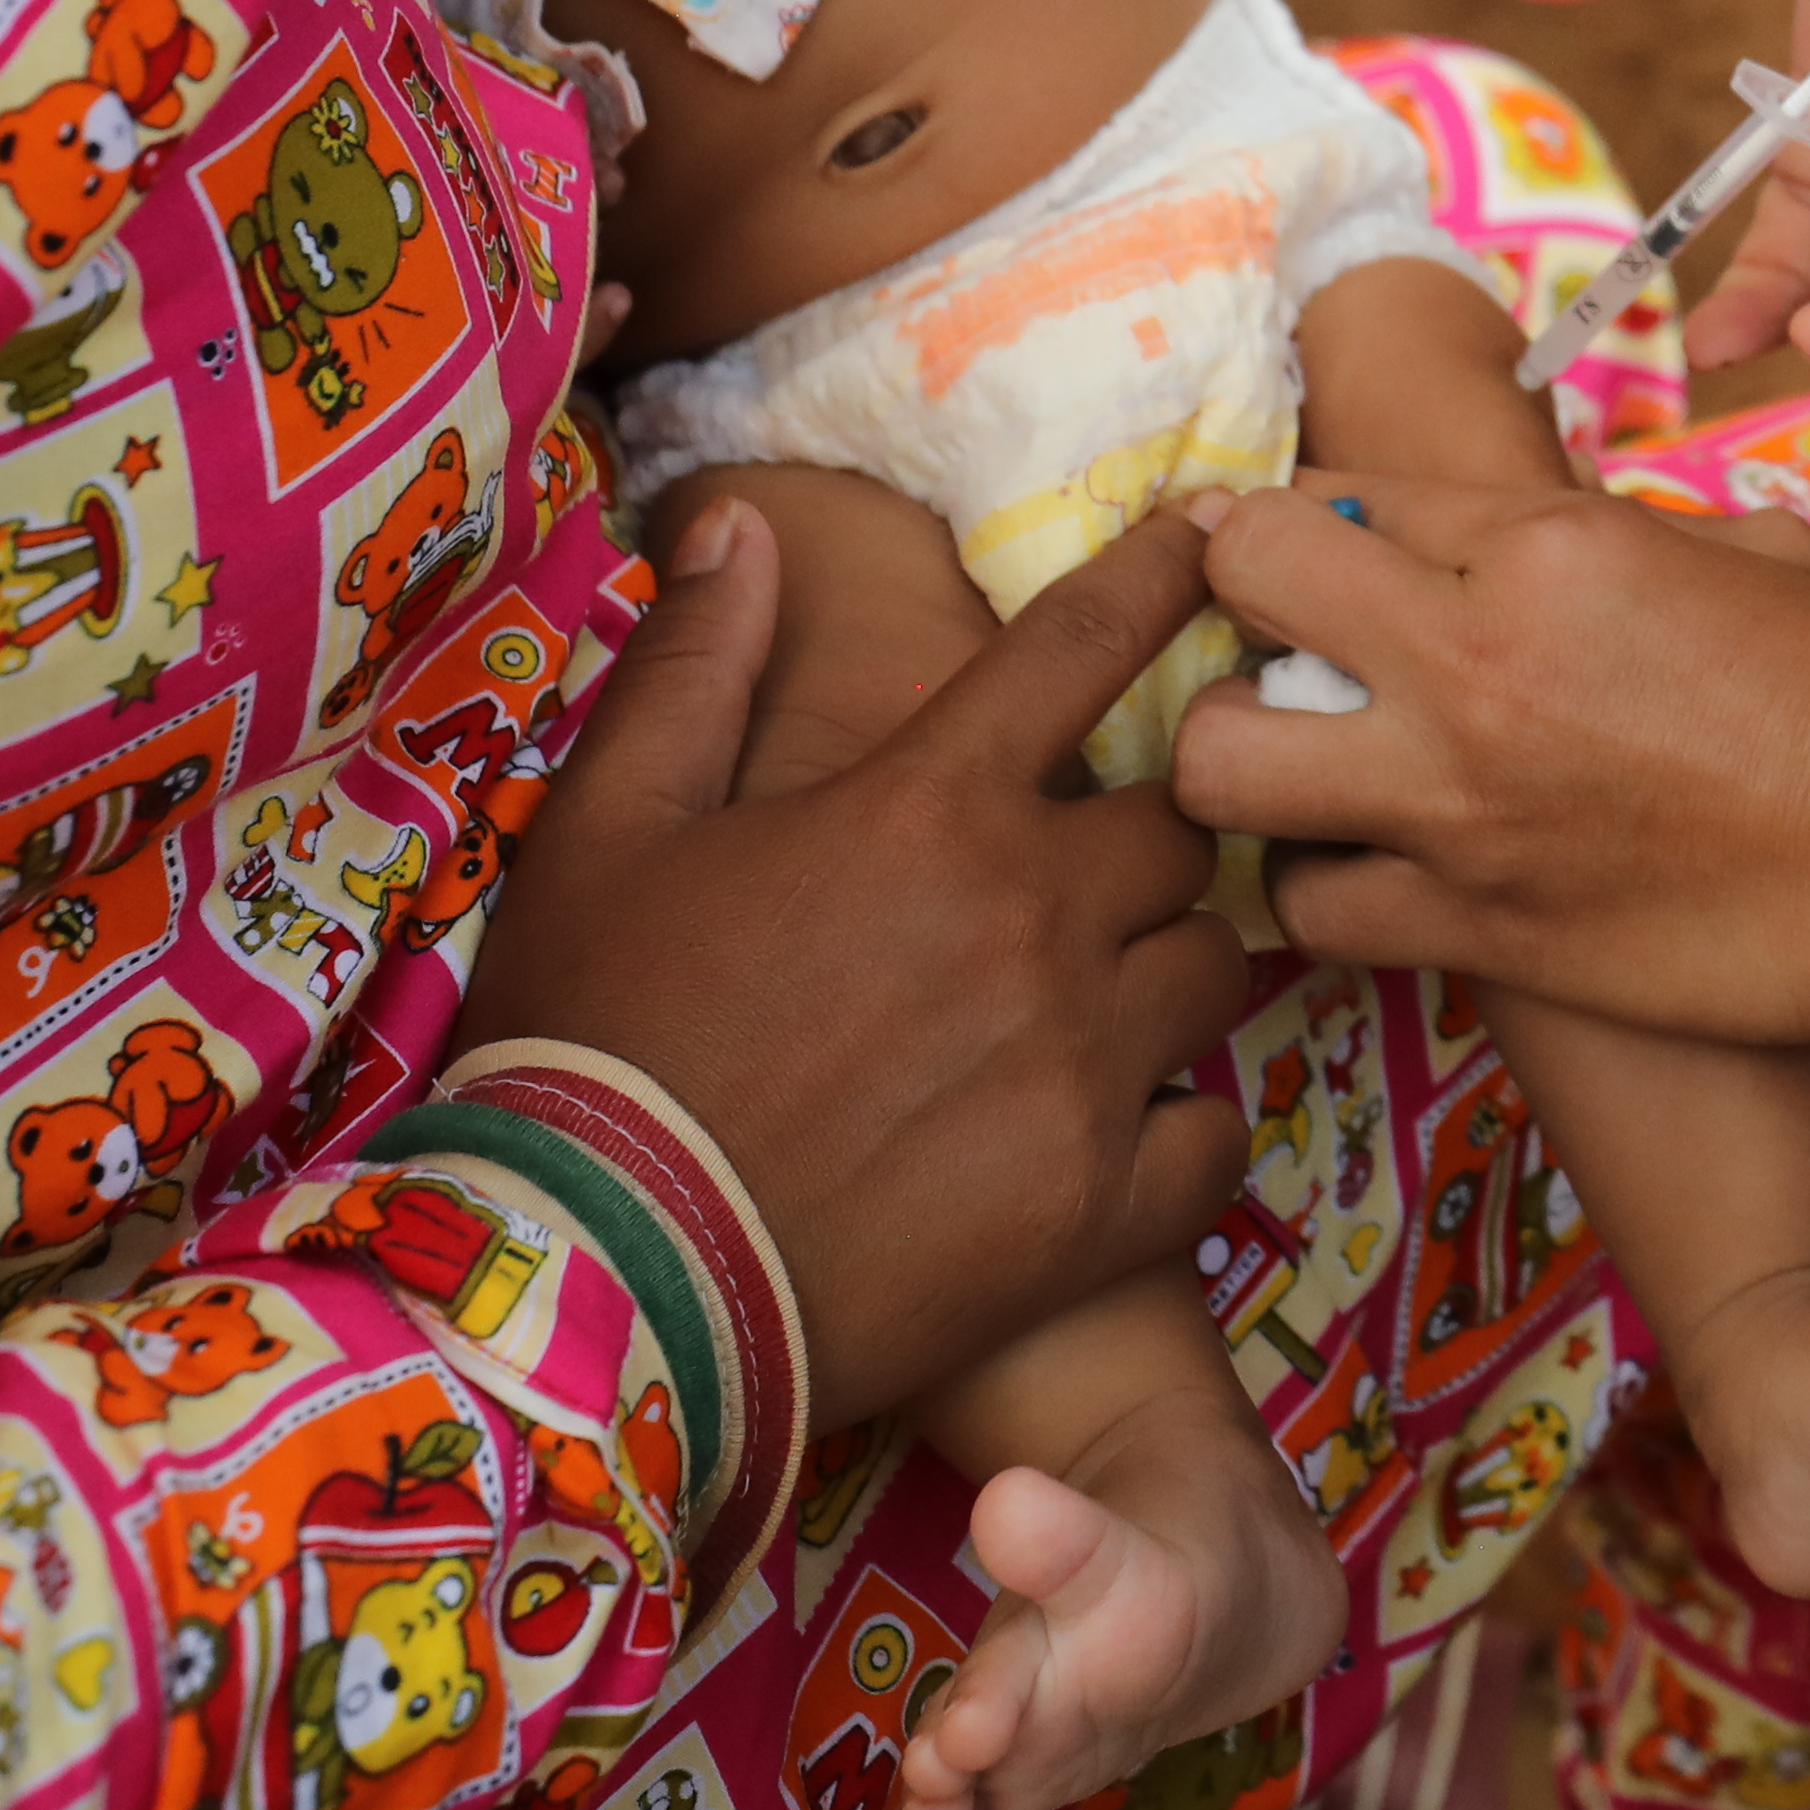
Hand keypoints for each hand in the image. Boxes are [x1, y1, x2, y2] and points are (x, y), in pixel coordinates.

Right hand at [477, 502, 1257, 1411]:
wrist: (594, 1281)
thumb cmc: (591, 1043)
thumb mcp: (606, 829)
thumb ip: (693, 668)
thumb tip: (741, 528)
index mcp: (929, 804)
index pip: (1088, 644)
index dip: (1163, 573)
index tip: (1214, 537)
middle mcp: (1037, 915)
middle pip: (1182, 824)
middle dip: (1147, 828)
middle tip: (1078, 874)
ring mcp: (1085, 1065)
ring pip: (1218, 967)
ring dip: (1170, 965)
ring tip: (1097, 1003)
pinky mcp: (1103, 1208)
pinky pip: (1217, 1134)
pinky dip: (1186, 1124)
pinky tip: (1123, 1134)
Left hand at [1169, 475, 1809, 1049]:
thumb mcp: (1742, 550)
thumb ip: (1604, 543)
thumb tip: (1531, 557)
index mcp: (1550, 544)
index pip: (1339, 493)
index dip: (1311, 520)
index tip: (1307, 552)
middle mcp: (1476, 661)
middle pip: (1236, 586)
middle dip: (1235, 604)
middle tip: (1274, 642)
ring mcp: (1462, 806)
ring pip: (1220, 768)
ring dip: (1240, 759)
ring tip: (1295, 767)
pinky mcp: (1478, 932)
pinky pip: (1308, 910)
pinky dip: (1315, 891)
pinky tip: (1363, 874)